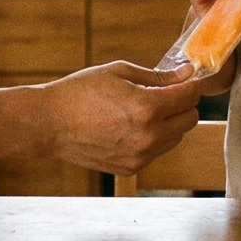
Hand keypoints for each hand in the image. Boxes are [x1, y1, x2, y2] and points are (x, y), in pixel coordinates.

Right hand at [40, 61, 199, 175]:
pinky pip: (158, 151)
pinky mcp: (131, 167)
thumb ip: (157, 76)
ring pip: (177, 137)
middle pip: (190, 119)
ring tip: (144, 110)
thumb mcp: (119, 72)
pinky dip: (154, 138)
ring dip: (170, 122)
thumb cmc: (80, 92)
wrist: (50, 124)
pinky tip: (132, 126)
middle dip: (183, 104)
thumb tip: (185, 74)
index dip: (189, 84)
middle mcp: (148, 135)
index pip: (190, 96)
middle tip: (165, 93)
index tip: (182, 79)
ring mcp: (140, 155)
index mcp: (147, 107)